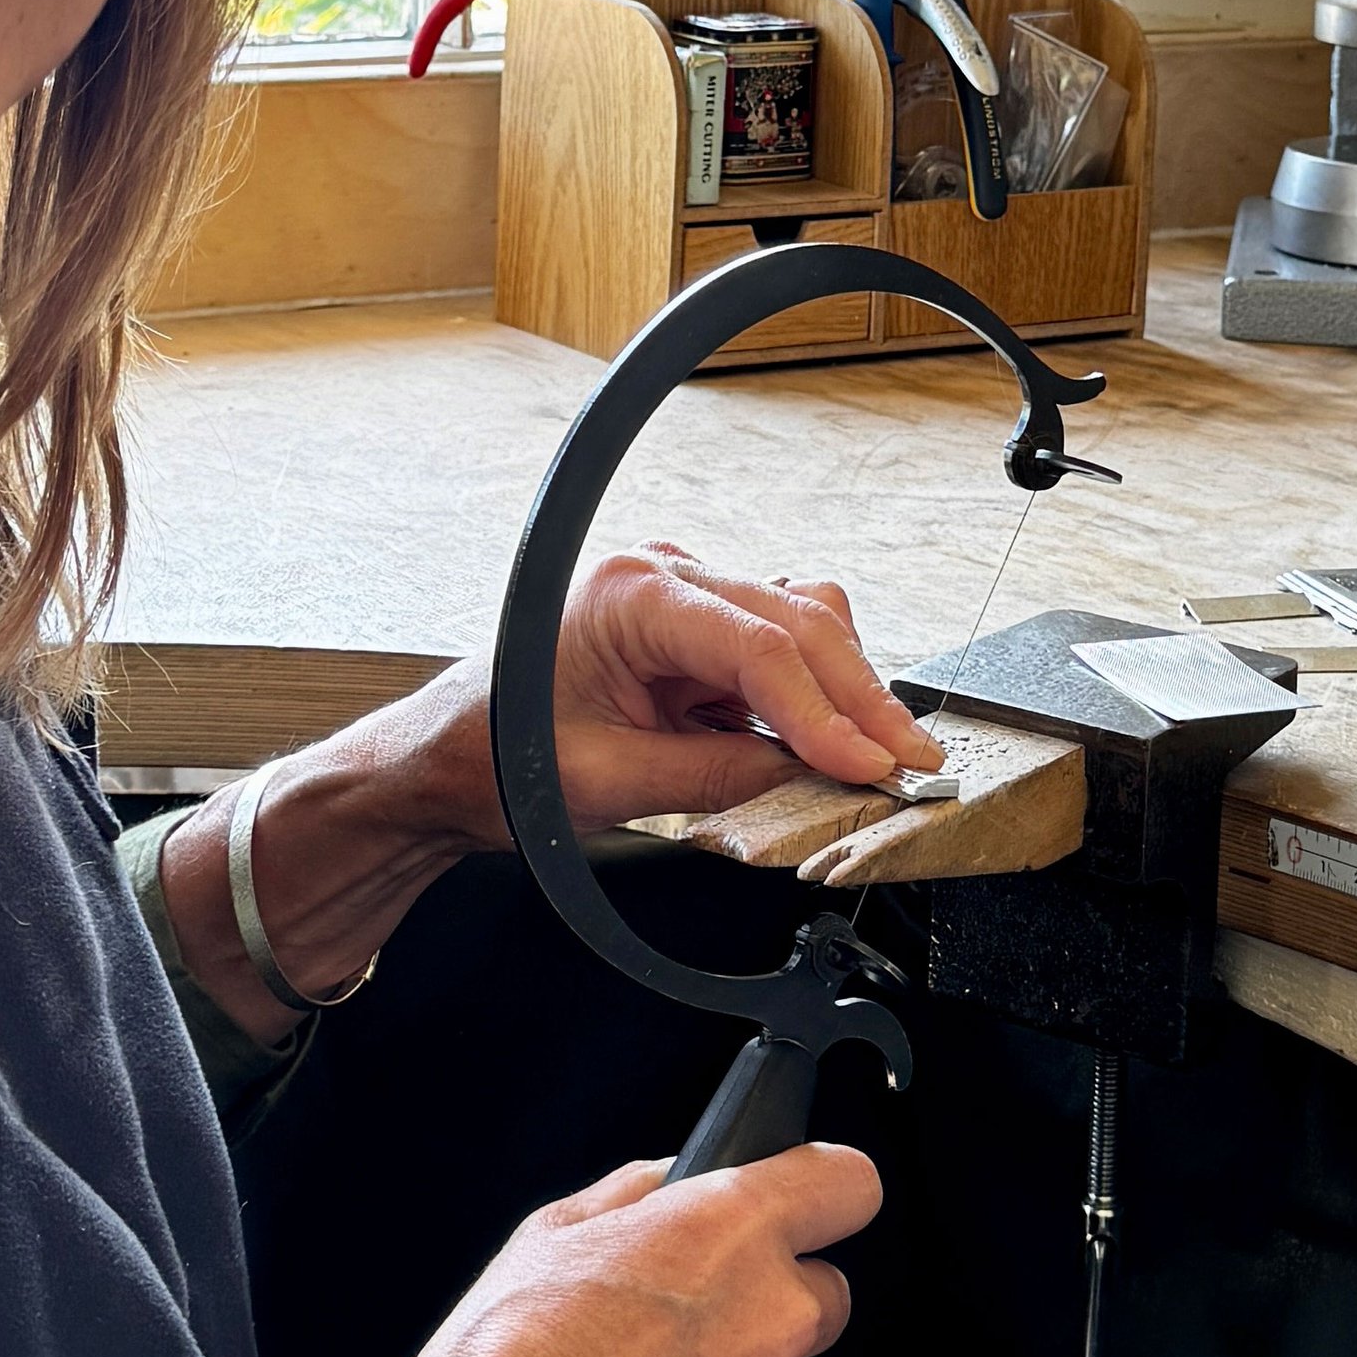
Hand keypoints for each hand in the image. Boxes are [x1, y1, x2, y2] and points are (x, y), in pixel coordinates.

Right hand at [319, 1143, 881, 1356]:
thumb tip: (669, 1184)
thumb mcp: (547, 1235)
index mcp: (731, 1233)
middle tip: (680, 1315)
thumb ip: (633, 1194)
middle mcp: (775, 1320)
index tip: (794, 1203)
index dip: (819, 1190)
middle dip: (767, 1296)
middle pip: (824, 1291)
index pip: (846, 1183)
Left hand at [532, 545, 944, 827]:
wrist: (447, 758)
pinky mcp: (693, 627)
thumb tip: (809, 781)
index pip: (757, 645)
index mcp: (629, 594)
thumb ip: (715, 778)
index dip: (824, 711)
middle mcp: (661, 575)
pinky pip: (775, 646)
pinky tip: (829, 742)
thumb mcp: (606, 782)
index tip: (868, 764)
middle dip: (859, 696)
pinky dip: (812, 693)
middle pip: (796, 621)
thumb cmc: (495, 756)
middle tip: (909, 761)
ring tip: (877, 754)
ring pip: (799, 623)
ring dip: (845, 689)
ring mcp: (681, 594)